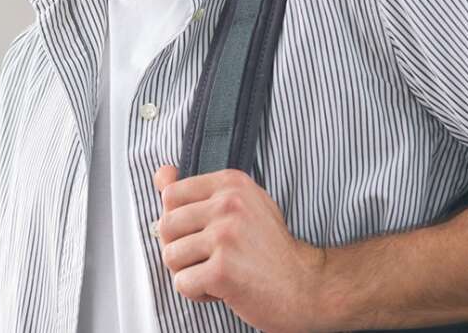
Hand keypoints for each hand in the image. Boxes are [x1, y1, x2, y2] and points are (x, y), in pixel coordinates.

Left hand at [152, 165, 325, 332]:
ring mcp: (225, 236)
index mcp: (231, 183)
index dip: (179, 220)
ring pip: (170, 256)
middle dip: (180, 249)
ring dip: (190, 273)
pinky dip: (198, 293)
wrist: (306, 286)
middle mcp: (228, 204)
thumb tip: (161, 174)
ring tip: (219, 272)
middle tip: (210, 258)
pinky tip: (224, 289)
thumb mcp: (241, 205)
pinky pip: (182, 283)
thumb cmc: (270, 248)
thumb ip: (199, 191)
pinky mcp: (222, 270)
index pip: (171, 194)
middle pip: (166, 226)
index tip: (203, 233)